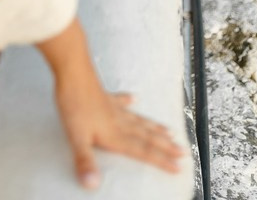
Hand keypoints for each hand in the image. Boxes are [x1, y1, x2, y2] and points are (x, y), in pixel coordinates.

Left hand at [55, 82, 183, 188]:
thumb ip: (85, 161)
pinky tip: (134, 98)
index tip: (179, 167)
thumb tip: (92, 185)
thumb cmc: (74, 104)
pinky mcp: (104, 95)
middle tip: (183, 151)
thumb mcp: (77, 137)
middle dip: (165, 146)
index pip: (142, 151)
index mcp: (115, 134)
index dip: (161, 160)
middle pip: (146, 136)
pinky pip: (120, 100)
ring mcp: (113, 107)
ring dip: (154, 127)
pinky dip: (128, 100)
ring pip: (139, 120)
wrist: (72, 70)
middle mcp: (119, 121)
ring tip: (169, 131)